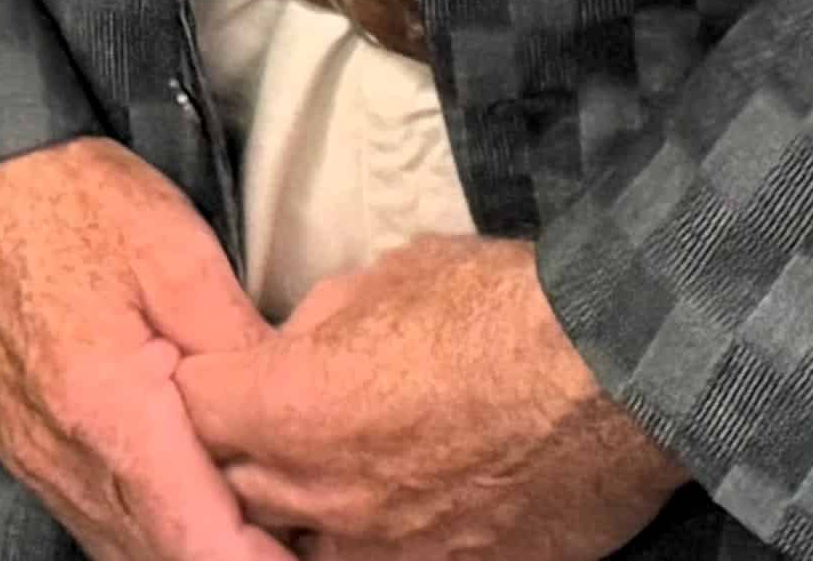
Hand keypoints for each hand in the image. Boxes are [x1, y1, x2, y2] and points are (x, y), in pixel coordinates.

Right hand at [0, 136, 293, 560]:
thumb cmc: (75, 201)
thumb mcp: (182, 257)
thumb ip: (245, 352)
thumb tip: (303, 422)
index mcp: (107, 407)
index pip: (198, 544)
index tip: (315, 553)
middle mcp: (63, 455)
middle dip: (237, 560)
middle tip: (305, 541)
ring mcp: (38, 460)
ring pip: (129, 552)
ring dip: (195, 549)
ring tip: (264, 528)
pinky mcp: (29, 451)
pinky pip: (100, 523)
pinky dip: (155, 531)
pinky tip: (199, 503)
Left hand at [175, 234, 682, 560]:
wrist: (621, 376)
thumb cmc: (504, 310)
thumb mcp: (383, 279)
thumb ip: (316, 326)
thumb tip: (296, 347)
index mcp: (290, 408)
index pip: (191, 408)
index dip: (201, 384)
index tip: (217, 372)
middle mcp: (325, 495)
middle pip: (233, 488)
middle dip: (239, 454)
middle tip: (269, 424)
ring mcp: (387, 550)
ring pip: (298, 544)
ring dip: (300, 512)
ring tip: (331, 474)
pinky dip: (373, 541)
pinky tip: (394, 509)